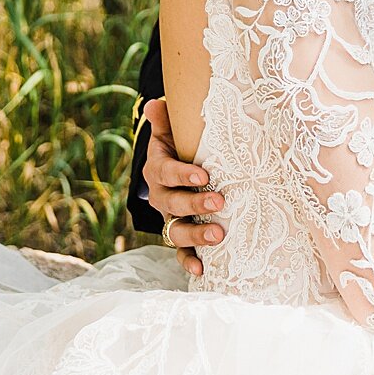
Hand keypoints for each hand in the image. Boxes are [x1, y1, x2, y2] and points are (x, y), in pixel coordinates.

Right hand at [141, 98, 224, 275]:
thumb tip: (155, 103)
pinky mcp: (181, 237)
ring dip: (194, 235)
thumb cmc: (182, 144)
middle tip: (218, 201)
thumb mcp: (173, 130)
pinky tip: (202, 271)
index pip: (166, 172)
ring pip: (175, 231)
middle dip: (194, 205)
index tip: (204, 174)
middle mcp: (161, 197)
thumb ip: (166, 118)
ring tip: (218, 235)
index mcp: (158, 169)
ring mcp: (170, 219)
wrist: (181, 167)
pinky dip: (188, 262)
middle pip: (171, 204)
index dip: (182, 174)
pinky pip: (180, 253)